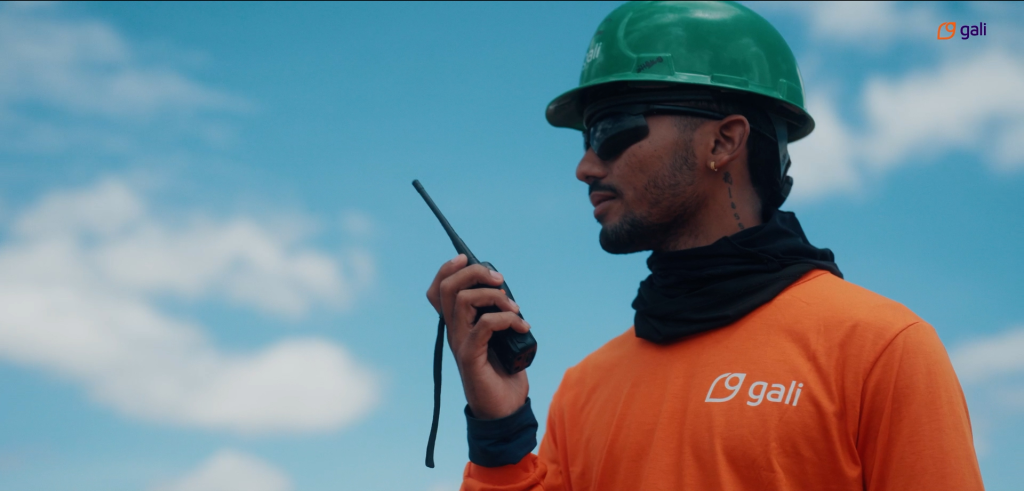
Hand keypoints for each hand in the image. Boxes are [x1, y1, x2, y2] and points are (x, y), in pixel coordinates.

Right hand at [426, 254, 530, 419]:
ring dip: (495, 297)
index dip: (446, 269)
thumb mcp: (501, 336)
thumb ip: (496, 314)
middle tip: (500, 280)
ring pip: (462, 301)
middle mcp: (454, 332)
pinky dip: (505, 319)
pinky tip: (521, 326)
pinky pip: (483, 325)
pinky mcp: (471, 357)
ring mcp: (460, 344)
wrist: (505, 409)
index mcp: (458, 324)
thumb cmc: (505, 372)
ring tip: (516, 310)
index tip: (467, 258)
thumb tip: (504, 290)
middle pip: (447, 288)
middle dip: (475, 274)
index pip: (437, 291)